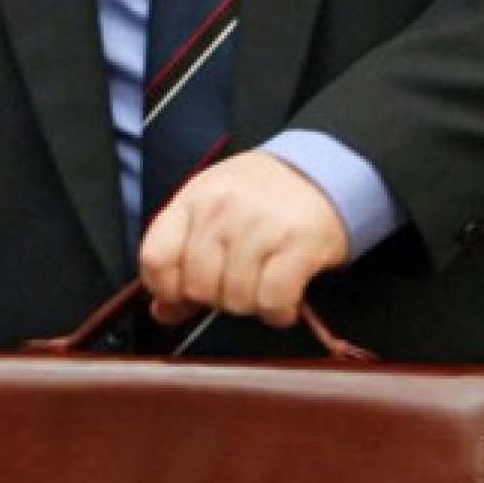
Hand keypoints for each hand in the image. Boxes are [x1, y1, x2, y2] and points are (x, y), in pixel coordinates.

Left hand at [139, 151, 347, 328]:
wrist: (327, 169)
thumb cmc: (266, 195)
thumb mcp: (213, 208)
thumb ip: (182, 254)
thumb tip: (164, 310)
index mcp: (193, 199)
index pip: (156, 259)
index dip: (165, 290)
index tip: (181, 298)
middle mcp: (222, 210)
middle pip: (197, 288)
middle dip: (216, 300)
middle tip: (236, 286)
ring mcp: (260, 226)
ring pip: (235, 300)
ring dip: (251, 306)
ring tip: (264, 287)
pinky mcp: (298, 245)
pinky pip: (272, 301)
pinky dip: (278, 312)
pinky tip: (284, 302)